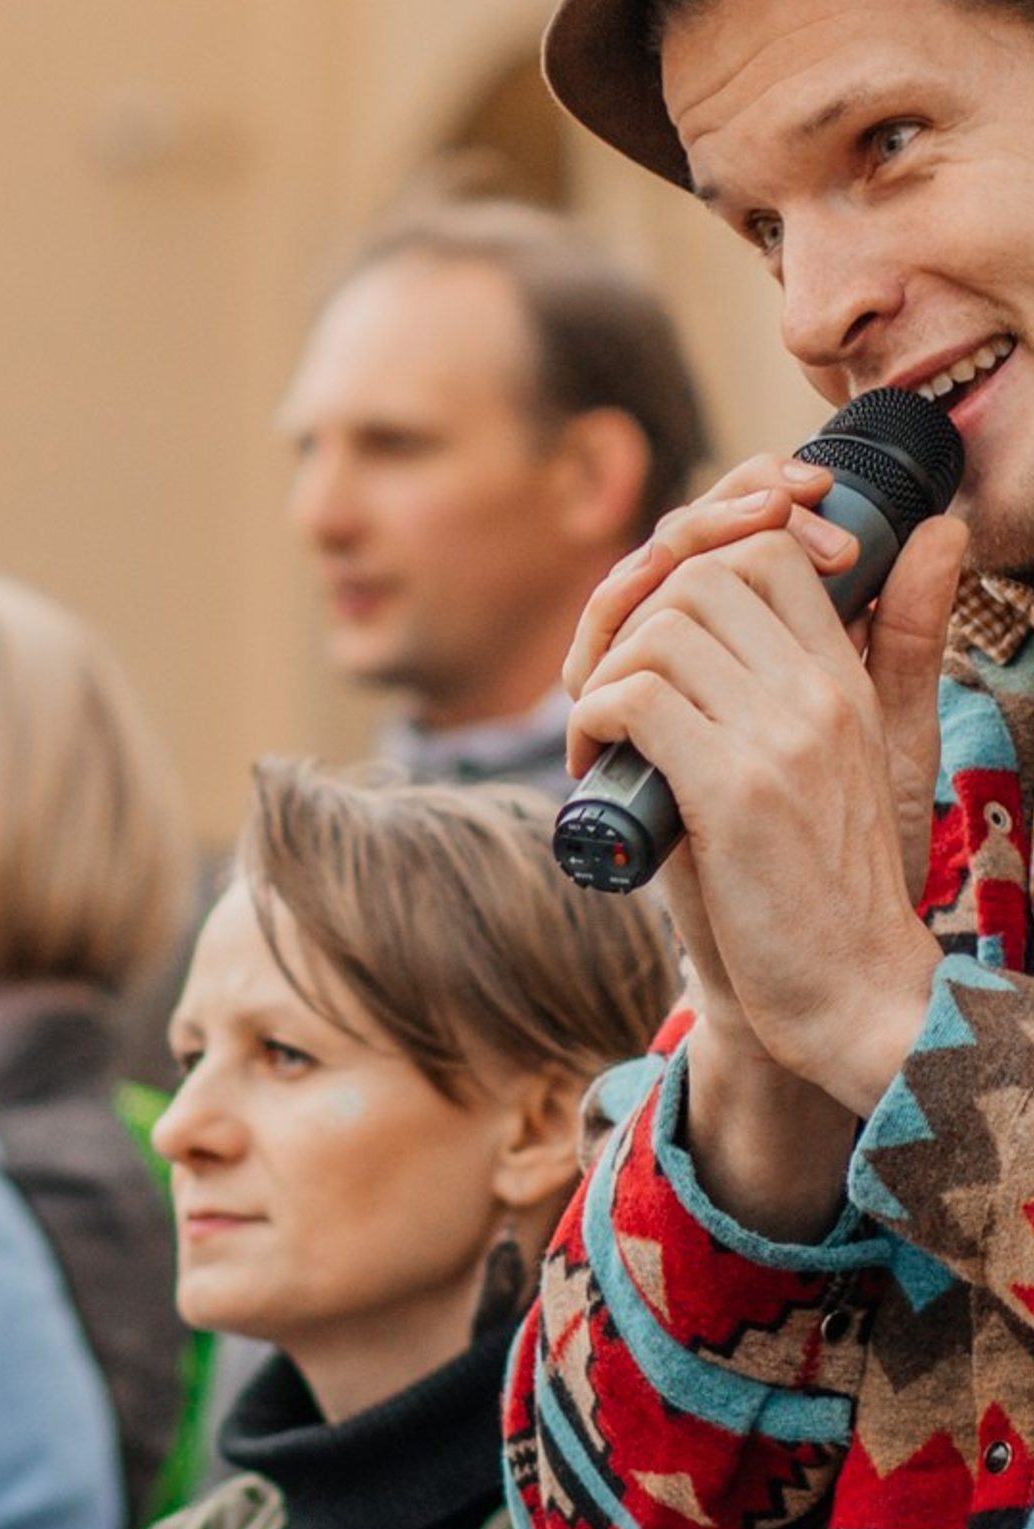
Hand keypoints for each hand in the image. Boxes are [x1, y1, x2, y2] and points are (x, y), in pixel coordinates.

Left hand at [563, 456, 961, 1150]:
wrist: (854, 996)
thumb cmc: (834, 883)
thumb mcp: (874, 754)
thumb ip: (900, 643)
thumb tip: (936, 533)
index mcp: (846, 681)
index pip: (767, 552)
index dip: (691, 571)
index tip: (654, 645)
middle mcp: (820, 694)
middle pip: (703, 573)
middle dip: (633, 620)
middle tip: (614, 690)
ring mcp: (780, 738)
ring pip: (660, 628)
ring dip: (604, 675)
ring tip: (600, 735)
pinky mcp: (735, 791)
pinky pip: (636, 699)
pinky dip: (592, 722)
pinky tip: (593, 767)